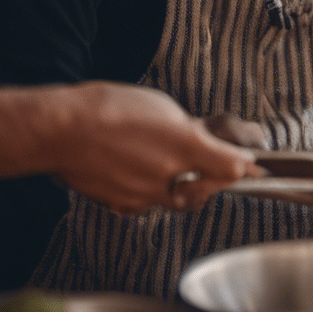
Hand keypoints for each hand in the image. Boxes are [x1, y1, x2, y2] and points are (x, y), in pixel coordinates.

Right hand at [51, 83, 260, 214]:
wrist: (58, 130)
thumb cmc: (106, 108)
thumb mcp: (159, 106)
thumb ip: (188, 128)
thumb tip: (204, 138)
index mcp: (185, 145)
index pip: (232, 167)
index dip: (246, 167)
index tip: (254, 167)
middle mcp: (170, 176)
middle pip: (209, 189)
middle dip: (216, 180)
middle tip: (219, 168)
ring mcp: (146, 195)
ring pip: (179, 200)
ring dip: (185, 188)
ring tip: (177, 168)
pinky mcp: (123, 205)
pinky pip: (150, 204)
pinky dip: (154, 194)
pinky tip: (145, 176)